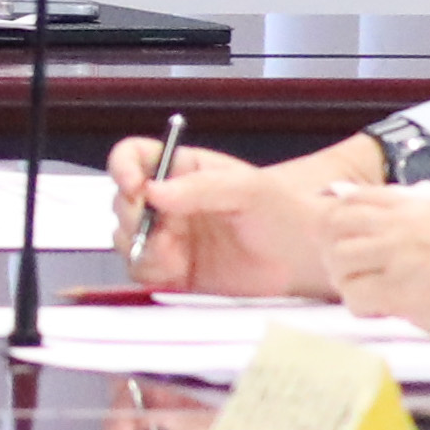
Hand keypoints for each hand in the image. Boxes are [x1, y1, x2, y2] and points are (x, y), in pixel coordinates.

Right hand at [108, 139, 339, 297]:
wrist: (307, 259)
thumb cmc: (288, 214)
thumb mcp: (248, 189)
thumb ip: (200, 188)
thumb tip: (153, 191)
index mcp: (184, 170)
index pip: (135, 157)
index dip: (124, 167)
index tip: (134, 187)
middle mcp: (170, 202)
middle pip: (122, 202)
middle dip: (133, 218)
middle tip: (158, 229)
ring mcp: (169, 236)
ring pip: (125, 238)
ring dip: (140, 248)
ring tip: (173, 254)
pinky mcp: (173, 270)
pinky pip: (141, 270)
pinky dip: (149, 271)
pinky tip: (175, 270)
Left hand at [319, 185, 429, 340]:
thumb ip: (400, 214)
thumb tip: (352, 204)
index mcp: (410, 207)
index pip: (352, 198)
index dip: (338, 219)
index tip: (344, 239)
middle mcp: (398, 226)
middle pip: (334, 226)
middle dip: (334, 249)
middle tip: (350, 270)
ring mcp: (396, 257)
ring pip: (338, 260)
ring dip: (346, 279)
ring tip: (366, 290)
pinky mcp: (396, 290)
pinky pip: (354, 295)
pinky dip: (360, 305)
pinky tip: (378, 308)